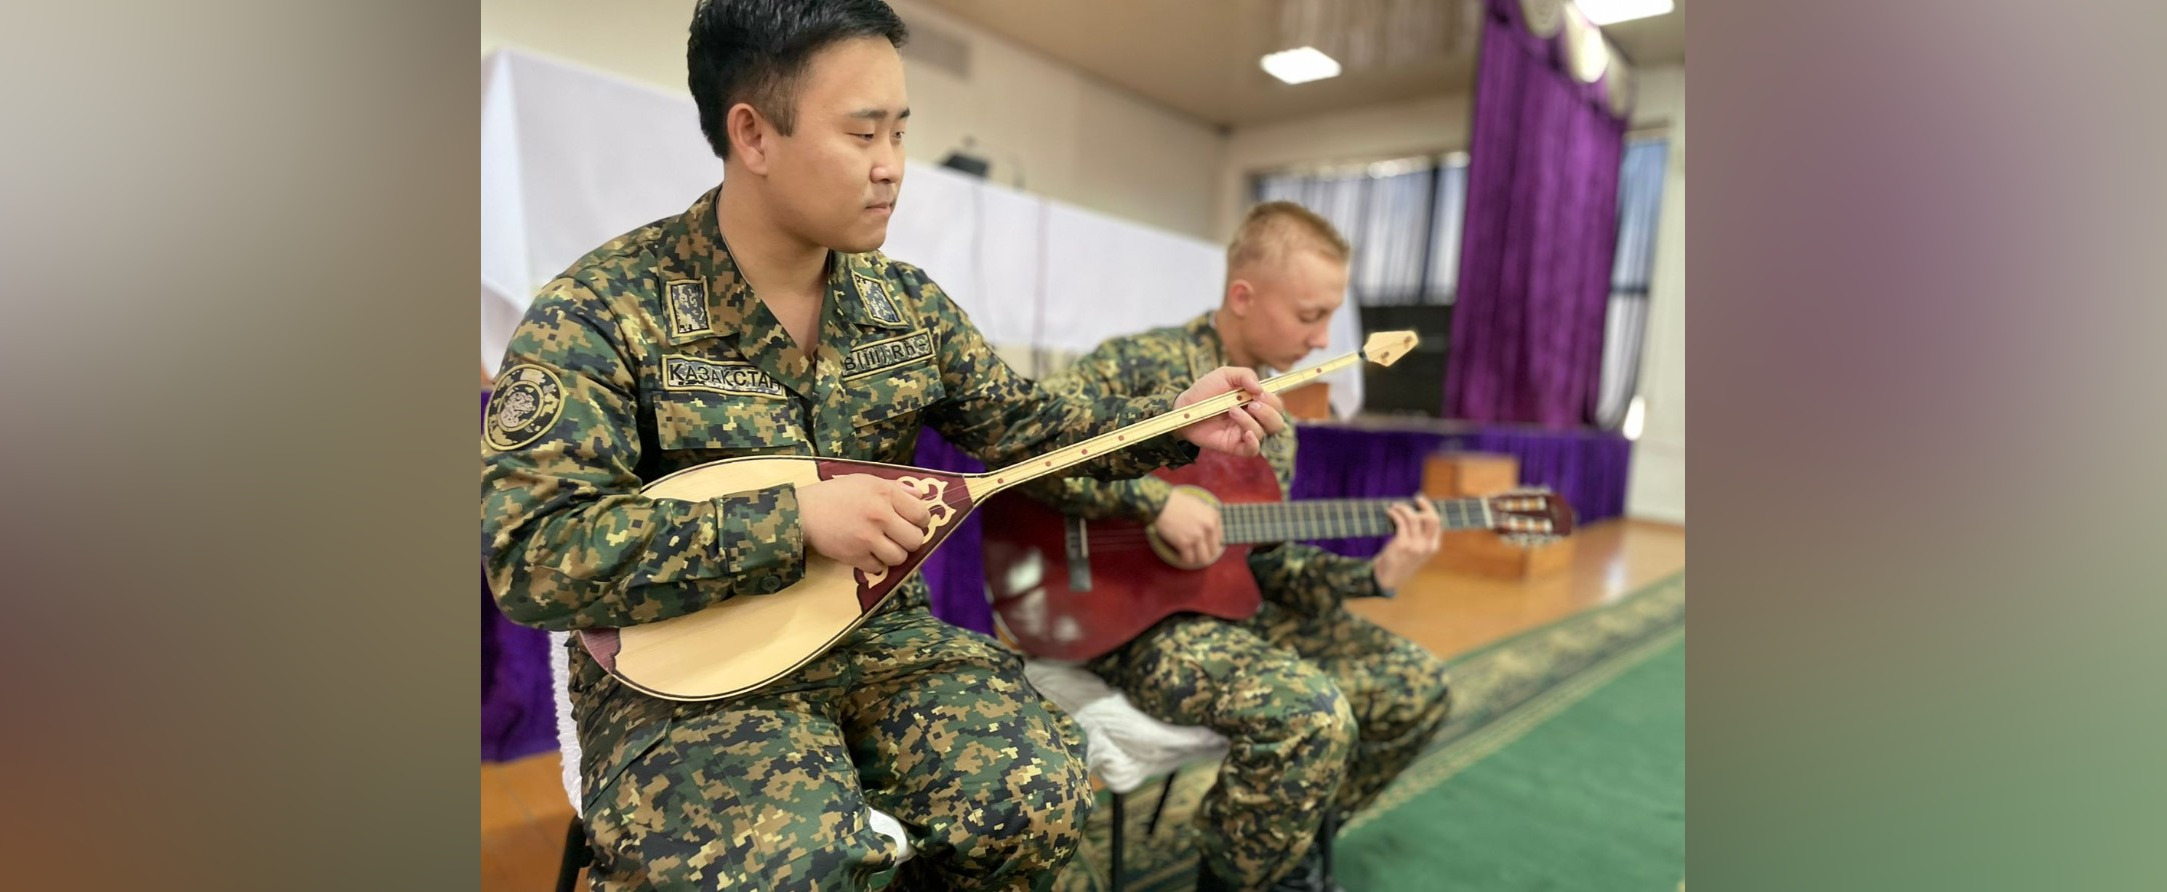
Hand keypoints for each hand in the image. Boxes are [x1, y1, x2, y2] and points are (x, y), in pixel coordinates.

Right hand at [796, 475, 931, 575]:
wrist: (804, 513)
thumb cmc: (836, 494)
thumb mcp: (866, 481)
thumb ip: (896, 487)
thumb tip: (921, 495)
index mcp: (885, 494)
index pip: (922, 514)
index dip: (921, 521)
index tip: (912, 522)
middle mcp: (880, 516)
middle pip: (915, 540)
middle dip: (910, 540)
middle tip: (899, 536)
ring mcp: (868, 538)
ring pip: (899, 557)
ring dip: (894, 554)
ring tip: (883, 546)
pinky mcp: (855, 556)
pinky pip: (878, 568)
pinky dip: (875, 563)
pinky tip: (867, 552)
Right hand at [1152, 488, 1221, 566]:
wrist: (1162, 503)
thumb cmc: (1178, 502)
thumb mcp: (1199, 505)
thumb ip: (1207, 518)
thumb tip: (1209, 533)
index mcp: (1213, 516)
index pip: (1219, 539)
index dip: (1210, 544)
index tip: (1203, 546)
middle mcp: (1208, 527)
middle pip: (1213, 551)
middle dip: (1205, 553)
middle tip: (1196, 553)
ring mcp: (1197, 536)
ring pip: (1203, 559)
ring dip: (1196, 558)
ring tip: (1189, 555)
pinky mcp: (1184, 543)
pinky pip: (1188, 559)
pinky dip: (1184, 559)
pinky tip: (1180, 555)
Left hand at [1172, 366, 1286, 456]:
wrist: (1184, 407)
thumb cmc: (1205, 390)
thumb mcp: (1225, 375)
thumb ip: (1245, 375)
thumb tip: (1260, 389)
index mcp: (1255, 402)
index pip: (1277, 405)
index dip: (1273, 401)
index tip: (1259, 395)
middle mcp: (1254, 418)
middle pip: (1277, 422)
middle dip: (1268, 413)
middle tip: (1251, 404)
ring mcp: (1244, 433)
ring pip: (1264, 433)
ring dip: (1250, 421)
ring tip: (1232, 410)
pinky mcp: (1234, 446)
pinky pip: (1253, 450)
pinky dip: (1254, 442)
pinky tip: (1246, 433)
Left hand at [1371, 495, 1441, 590]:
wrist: (1390, 577)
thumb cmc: (1402, 560)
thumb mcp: (1418, 550)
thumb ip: (1423, 536)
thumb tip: (1419, 511)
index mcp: (1433, 547)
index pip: (1437, 523)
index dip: (1429, 509)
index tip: (1421, 501)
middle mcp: (1426, 546)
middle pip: (1432, 518)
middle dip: (1425, 504)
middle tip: (1416, 497)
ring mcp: (1415, 546)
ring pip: (1414, 517)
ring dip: (1404, 508)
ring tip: (1396, 506)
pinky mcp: (1402, 545)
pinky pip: (1400, 522)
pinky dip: (1395, 513)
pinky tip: (1390, 512)